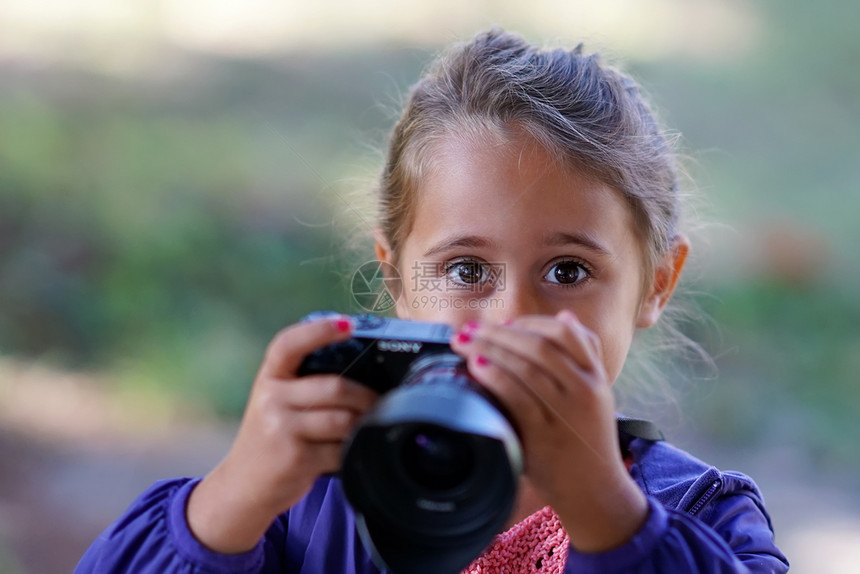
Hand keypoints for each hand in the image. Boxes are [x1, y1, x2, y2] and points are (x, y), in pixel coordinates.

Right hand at [187, 316, 378, 553]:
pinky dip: (353, 451)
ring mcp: (281, 429)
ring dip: (363, 424)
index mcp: (268, 378)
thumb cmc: (271, 440)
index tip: (347, 324)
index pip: (289, 344)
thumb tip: (362, 372)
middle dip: (365, 396)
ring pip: (343, 419)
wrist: (243, 487)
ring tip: (368, 427)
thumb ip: (305, 385)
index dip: (319, 330)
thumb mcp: (276, 403)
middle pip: (335, 387)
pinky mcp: (295, 457)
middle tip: (379, 402)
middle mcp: (271, 399)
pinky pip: (341, 449)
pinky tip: (351, 451)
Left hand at [449, 310, 647, 551]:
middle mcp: (584, 390)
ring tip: (464, 344)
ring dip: (489, 349)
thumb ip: (585, 354)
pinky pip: (517, 398)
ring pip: (526, 367)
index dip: (531, 322)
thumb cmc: (587, 436)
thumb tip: (566, 316)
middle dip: (498, 333)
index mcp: (595, 376)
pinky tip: (477, 367)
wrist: (595, 490)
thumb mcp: (598, 392)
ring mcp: (565, 413)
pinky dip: (495, 377)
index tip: (504, 323)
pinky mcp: (545, 436)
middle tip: (470, 330)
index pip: (565, 333)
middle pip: (538, 346)